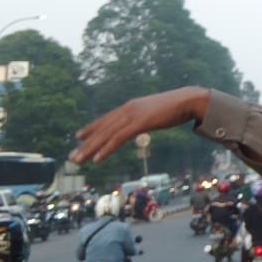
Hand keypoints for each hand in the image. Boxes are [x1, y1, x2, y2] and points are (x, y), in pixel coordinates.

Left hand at [70, 87, 210, 162]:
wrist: (189, 100)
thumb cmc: (177, 107)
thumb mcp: (156, 112)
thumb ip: (147, 116)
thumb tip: (146, 121)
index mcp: (131, 106)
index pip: (107, 119)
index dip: (92, 127)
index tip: (79, 136)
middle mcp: (128, 109)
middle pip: (102, 128)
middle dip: (86, 144)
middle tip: (72, 157)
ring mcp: (133, 115)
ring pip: (106, 135)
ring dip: (90, 149)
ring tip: (78, 161)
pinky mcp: (140, 123)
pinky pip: (119, 138)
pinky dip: (106, 149)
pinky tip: (97, 159)